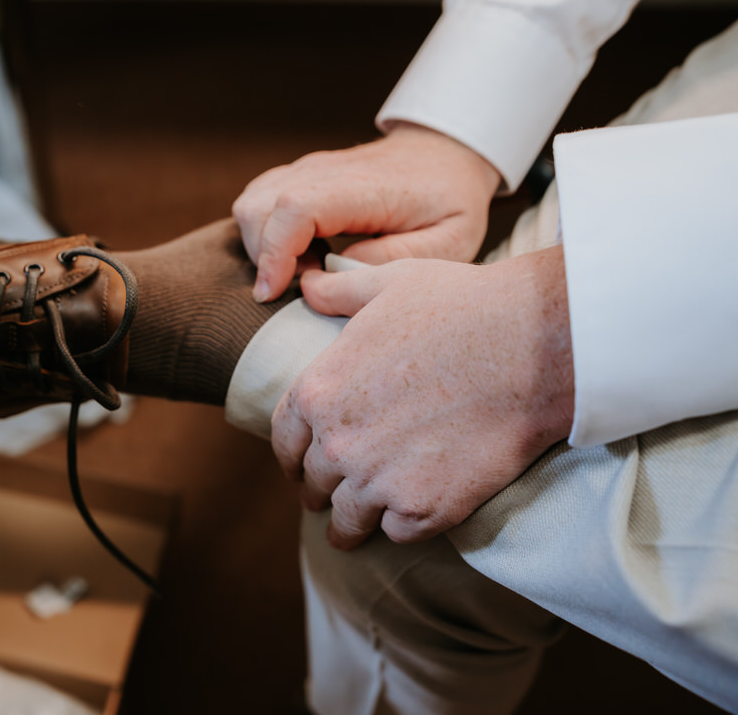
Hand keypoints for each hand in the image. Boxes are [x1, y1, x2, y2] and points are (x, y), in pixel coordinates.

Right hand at [232, 123, 500, 301]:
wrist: (446, 153)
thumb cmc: (449, 201)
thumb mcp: (447, 242)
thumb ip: (390, 261)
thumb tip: (332, 272)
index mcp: (363, 187)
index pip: (296, 208)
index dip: (275, 253)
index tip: (273, 292)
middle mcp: (325, 171)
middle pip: (258, 207)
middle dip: (262, 257)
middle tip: (302, 285)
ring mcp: (308, 169)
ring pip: (250, 203)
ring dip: (260, 246)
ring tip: (303, 269)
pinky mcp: (298, 175)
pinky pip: (257, 201)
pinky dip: (263, 233)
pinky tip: (299, 253)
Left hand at [270, 246, 573, 548]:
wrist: (534, 346)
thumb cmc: (462, 306)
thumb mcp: (387, 284)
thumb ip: (338, 292)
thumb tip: (307, 285)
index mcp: (318, 391)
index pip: (285, 438)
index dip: (291, 453)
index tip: (299, 464)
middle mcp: (337, 442)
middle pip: (313, 483)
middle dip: (319, 489)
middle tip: (328, 497)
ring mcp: (377, 481)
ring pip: (348, 520)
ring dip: (349, 526)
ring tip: (351, 531)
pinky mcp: (423, 509)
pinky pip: (397, 533)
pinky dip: (403, 526)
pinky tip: (409, 518)